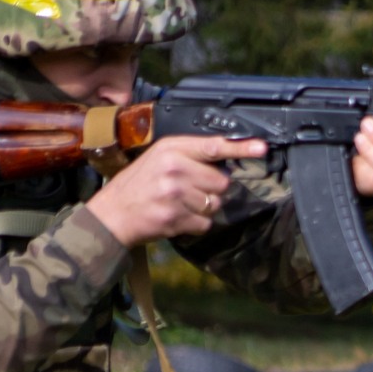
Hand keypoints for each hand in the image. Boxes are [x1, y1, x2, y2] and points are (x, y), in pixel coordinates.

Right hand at [86, 135, 265, 246]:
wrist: (111, 213)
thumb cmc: (139, 185)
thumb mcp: (159, 159)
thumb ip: (190, 155)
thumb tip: (228, 159)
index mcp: (171, 149)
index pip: (213, 146)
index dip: (240, 148)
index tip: (261, 148)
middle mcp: (174, 168)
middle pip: (222, 181)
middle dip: (210, 189)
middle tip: (187, 190)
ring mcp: (175, 193)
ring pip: (216, 204)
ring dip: (203, 208)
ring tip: (179, 203)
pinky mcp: (176, 217)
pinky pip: (206, 223)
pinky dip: (196, 224)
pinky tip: (177, 217)